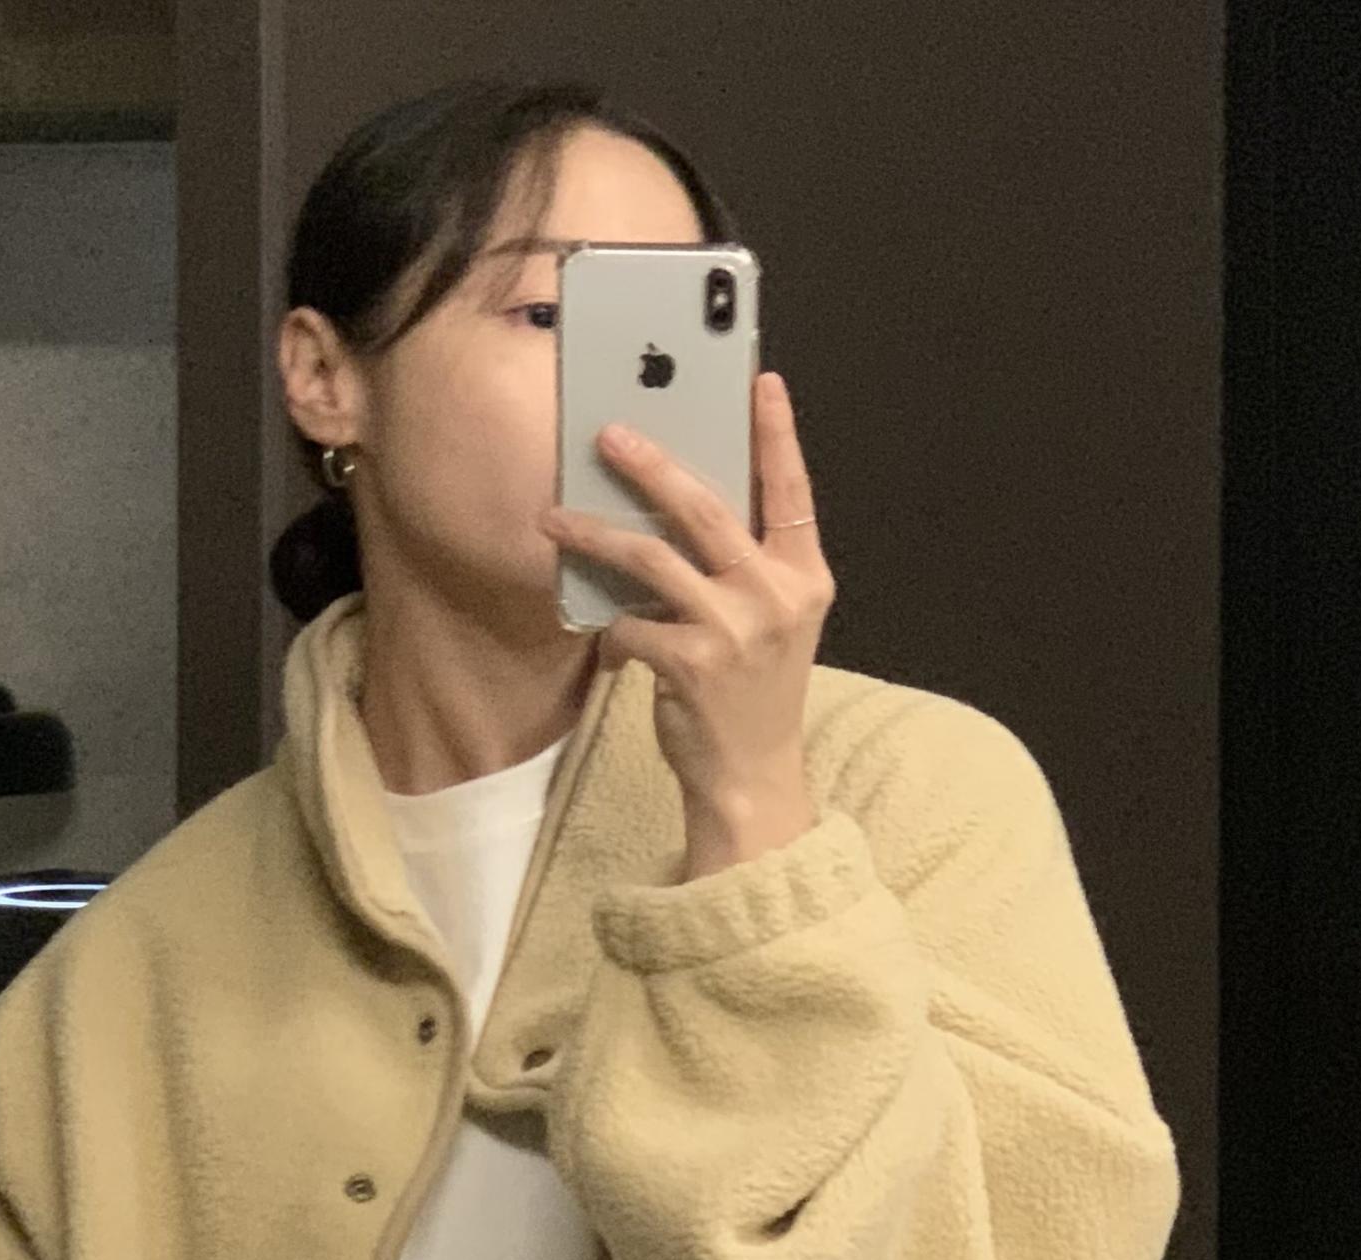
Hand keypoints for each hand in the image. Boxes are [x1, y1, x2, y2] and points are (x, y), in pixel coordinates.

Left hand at [538, 370, 834, 877]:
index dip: (777, 435)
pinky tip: (598, 628)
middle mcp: (776, 596)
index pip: (794, 491)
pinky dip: (608, 623)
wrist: (750, 776)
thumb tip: (679, 507)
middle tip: (607, 435)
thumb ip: (744, 568)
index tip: (760, 382)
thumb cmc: (751, 693)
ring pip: (653, 557)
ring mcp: (735, 630)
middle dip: (651, 465)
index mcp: (804, 577)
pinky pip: (631, 622)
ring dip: (596, 533)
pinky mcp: (692, 664)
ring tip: (555, 519)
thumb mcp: (771, 623)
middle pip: (707, 508)